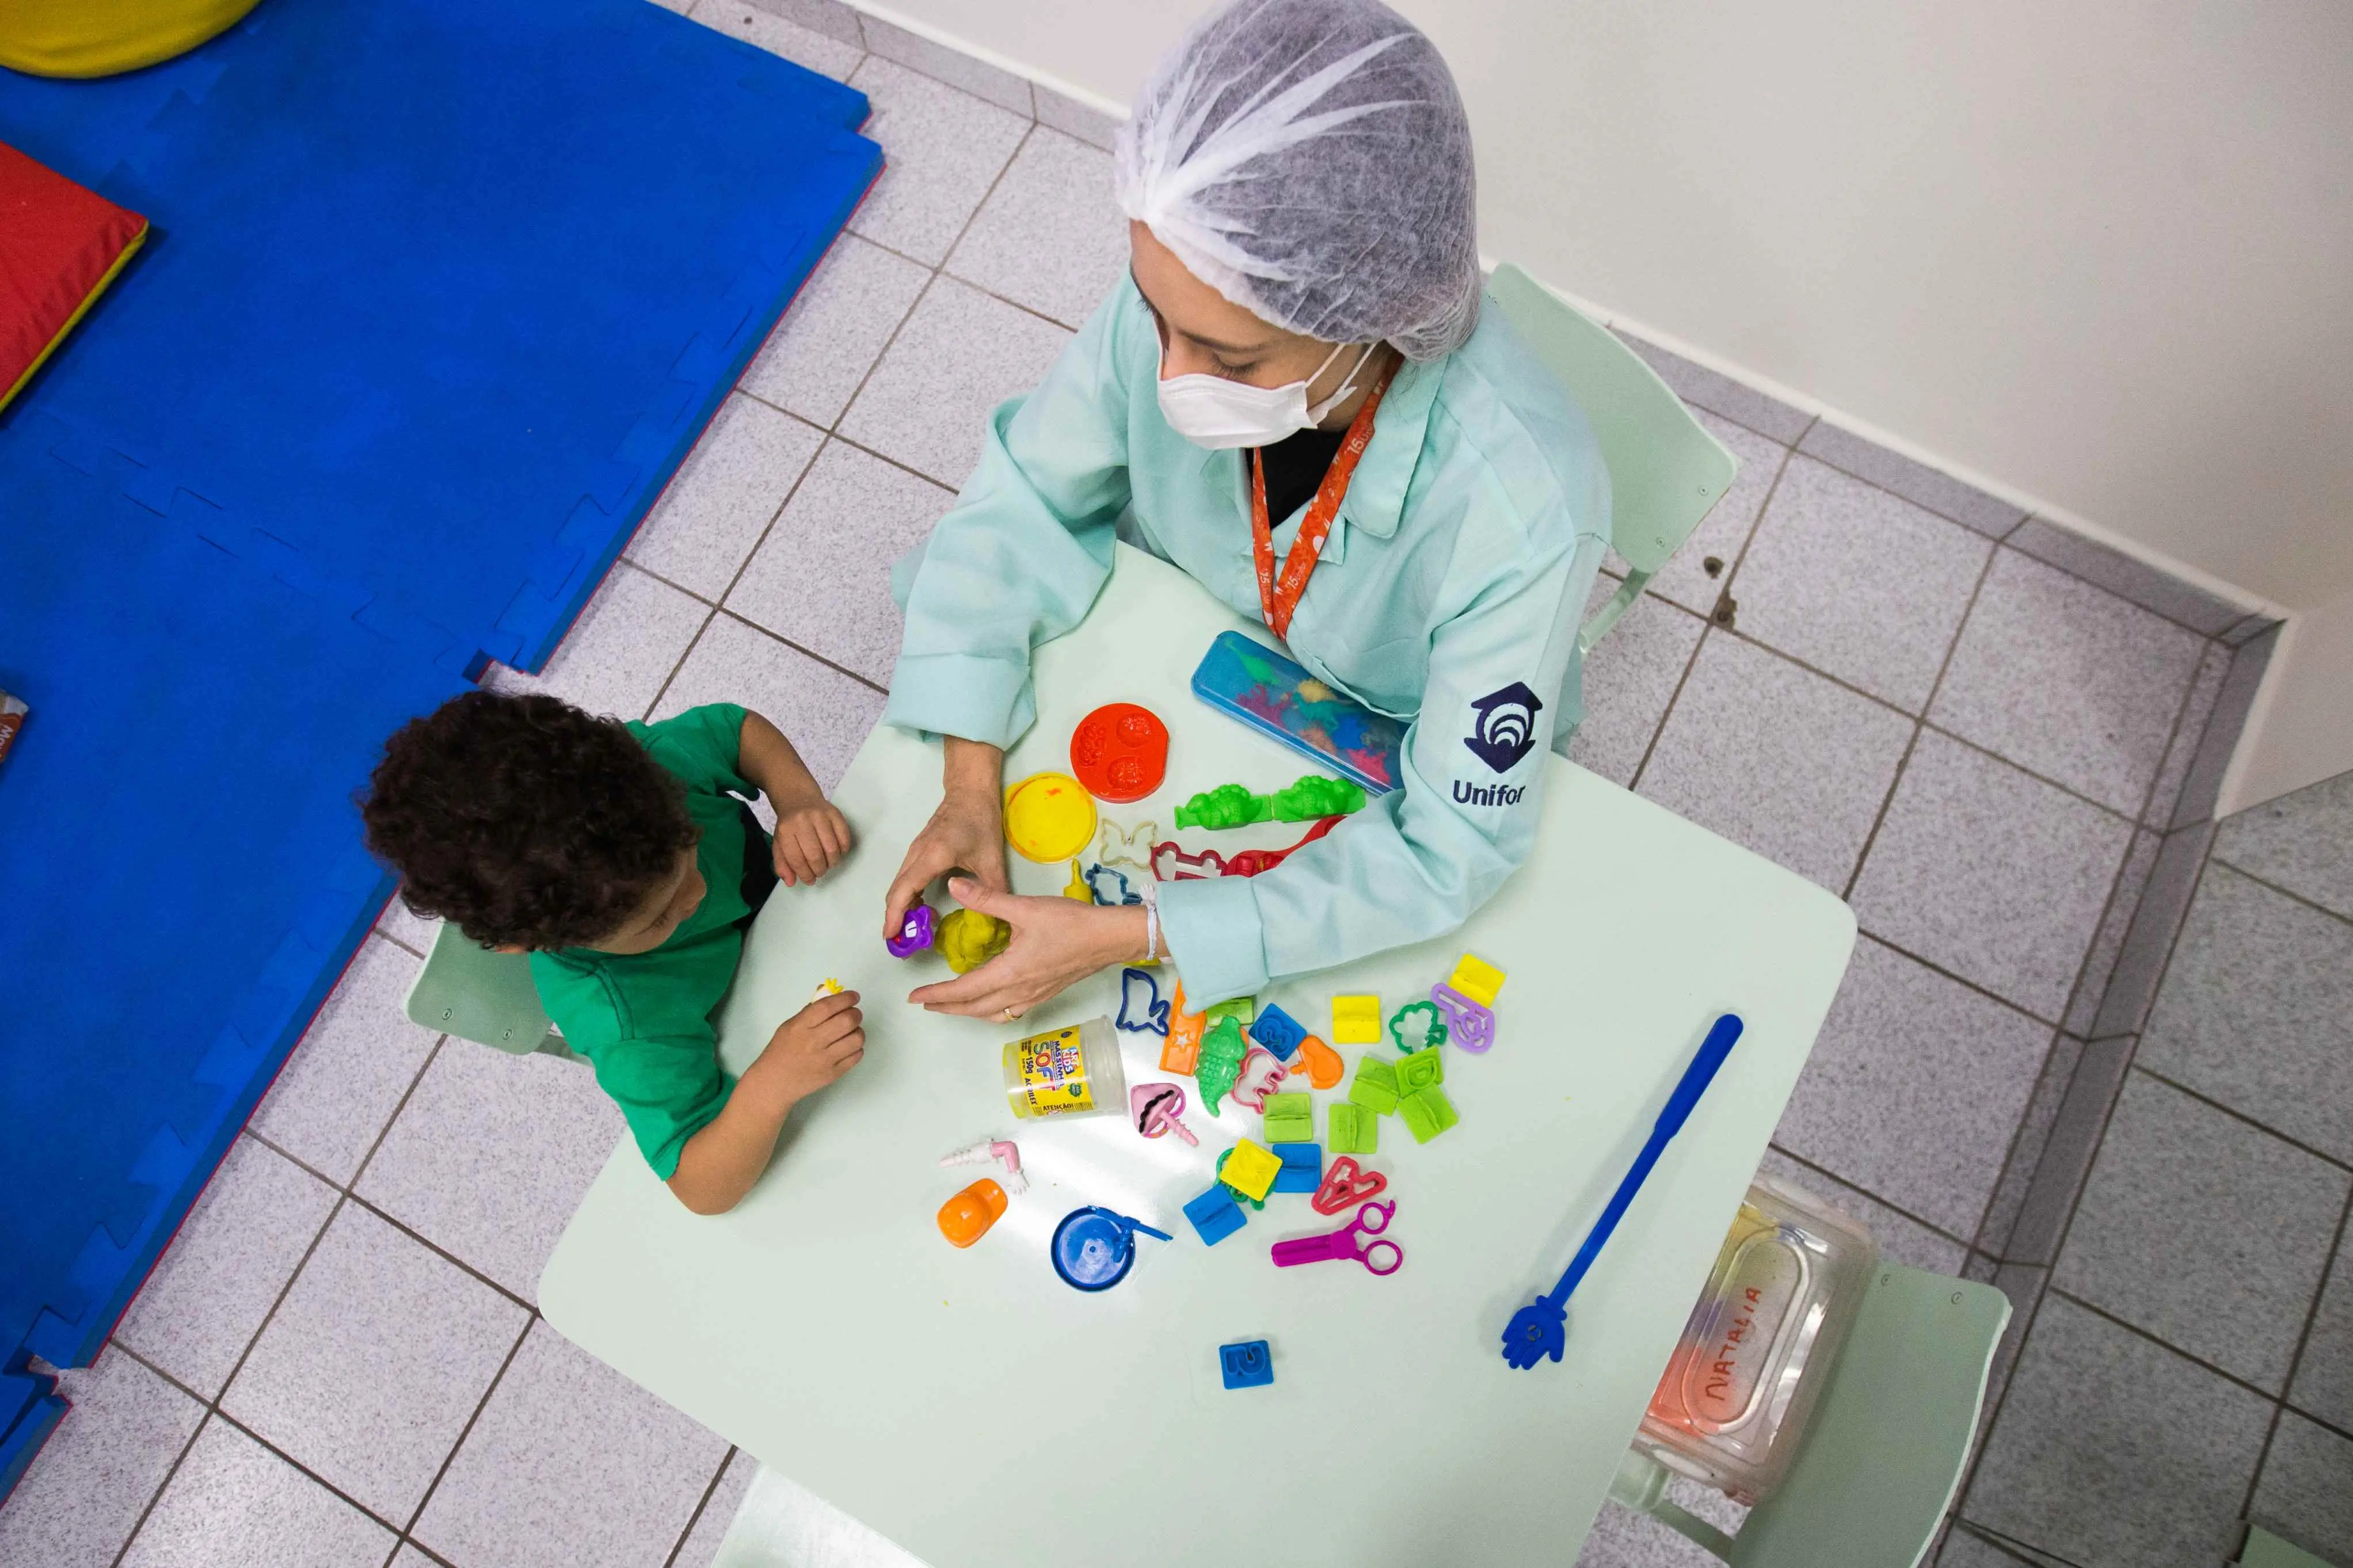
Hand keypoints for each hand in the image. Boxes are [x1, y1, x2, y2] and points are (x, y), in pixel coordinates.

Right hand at [745, 989, 865, 1104]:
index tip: (854, 996)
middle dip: (856, 1013)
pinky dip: (856, 1048)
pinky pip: (856, 1056)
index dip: (845, 998)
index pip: (828, 1006)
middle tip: (853, 1014)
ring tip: (851, 1032)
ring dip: (858, 1031)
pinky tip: (848, 1046)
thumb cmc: (781, 1050)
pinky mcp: (833, 1074)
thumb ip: (811, 1009)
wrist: (774, 1082)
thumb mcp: (790, 1025)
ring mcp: (824, 1060)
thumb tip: (829, 991)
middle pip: (847, 1021)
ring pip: (856, 1039)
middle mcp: (813, 1042)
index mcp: (800, 1026)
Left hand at [770, 792, 852, 886]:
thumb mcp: (779, 842)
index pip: (796, 859)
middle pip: (815, 856)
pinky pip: (844, 838)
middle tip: (820, 872)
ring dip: (832, 862)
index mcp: (785, 830)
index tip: (809, 880)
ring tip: (828, 863)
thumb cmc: (789, 824)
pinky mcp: (835, 813)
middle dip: (819, 870)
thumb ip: (782, 863)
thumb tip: (790, 882)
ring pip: (832, 849)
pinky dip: (842, 850)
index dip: (805, 874)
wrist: (798, 797)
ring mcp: (820, 815)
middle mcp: (802, 821)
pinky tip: (836, 851)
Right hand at [882, 781, 1007, 938]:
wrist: (970, 791)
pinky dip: (908, 895)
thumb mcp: (992, 859)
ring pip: (899, 884)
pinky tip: (923, 907)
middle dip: (895, 917)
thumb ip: (992, 891)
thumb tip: (995, 920)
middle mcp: (917, 854)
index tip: (891, 935)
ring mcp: (914, 851)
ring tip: (915, 929)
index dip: (895, 914)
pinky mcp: (917, 850)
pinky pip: (906, 877)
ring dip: (902, 907)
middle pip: (896, 890)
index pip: (905, 890)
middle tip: (903, 943)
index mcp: (933, 856)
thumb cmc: (980, 820)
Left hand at [908, 878, 1145, 1019]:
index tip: (915, 997)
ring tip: (950, 1005)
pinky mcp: (1044, 994)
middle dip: (946, 1007)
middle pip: (974, 1009)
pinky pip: (1009, 1011)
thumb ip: (987, 899)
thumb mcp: (1025, 907)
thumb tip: (955, 886)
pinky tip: (990, 1001)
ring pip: (992, 1014)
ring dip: (968, 1011)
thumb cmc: (1071, 923)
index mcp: (1009, 973)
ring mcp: (1033, 997)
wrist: (1110, 939)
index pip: (964, 990)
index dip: (936, 995)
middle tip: (924, 1003)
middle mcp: (1018, 992)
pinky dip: (991, 1010)